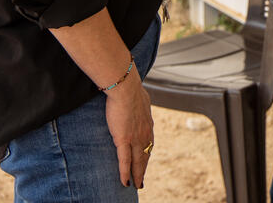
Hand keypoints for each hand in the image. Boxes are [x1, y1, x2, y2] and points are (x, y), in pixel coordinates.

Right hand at [104, 74, 154, 188]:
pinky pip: (124, 161)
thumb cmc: (130, 89)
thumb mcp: (140, 98)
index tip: (145, 162)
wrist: (125, 88)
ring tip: (137, 185)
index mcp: (147, 124)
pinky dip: (125, 173)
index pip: (148, 143)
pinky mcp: (124, 140)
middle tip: (142, 181)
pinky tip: (125, 182)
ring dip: (137, 175)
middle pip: (144, 156)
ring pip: (137, 162)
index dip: (146, 154)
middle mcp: (144, 133)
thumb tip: (140, 101)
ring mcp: (135, 138)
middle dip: (143, 169)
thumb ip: (140, 104)